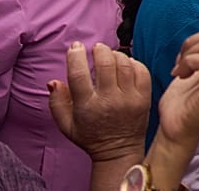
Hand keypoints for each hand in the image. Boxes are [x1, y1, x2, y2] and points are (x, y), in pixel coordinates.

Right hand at [49, 42, 149, 162]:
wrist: (119, 151)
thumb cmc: (90, 136)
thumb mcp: (66, 124)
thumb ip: (57, 102)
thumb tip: (53, 81)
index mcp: (87, 106)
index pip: (78, 75)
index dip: (75, 57)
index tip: (75, 47)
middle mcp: (109, 100)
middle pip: (106, 64)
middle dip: (100, 50)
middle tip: (97, 48)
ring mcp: (129, 99)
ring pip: (124, 65)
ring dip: (116, 54)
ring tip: (110, 55)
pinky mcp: (144, 98)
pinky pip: (142, 71)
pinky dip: (134, 62)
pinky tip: (126, 64)